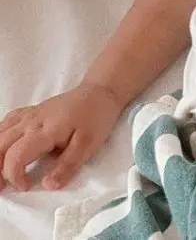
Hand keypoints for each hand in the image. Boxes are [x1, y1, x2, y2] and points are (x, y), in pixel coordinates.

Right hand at [0, 83, 123, 191]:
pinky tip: (3, 148)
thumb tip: (48, 186)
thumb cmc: (96, 118)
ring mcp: (28, 115)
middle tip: (2, 187)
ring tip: (0, 173)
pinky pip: (5, 123)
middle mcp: (30, 122)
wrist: (100, 93)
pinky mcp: (29, 112)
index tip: (26, 186)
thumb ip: (68, 166)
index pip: (16, 156)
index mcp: (45, 131)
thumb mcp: (88, 145)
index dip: (14, 175)